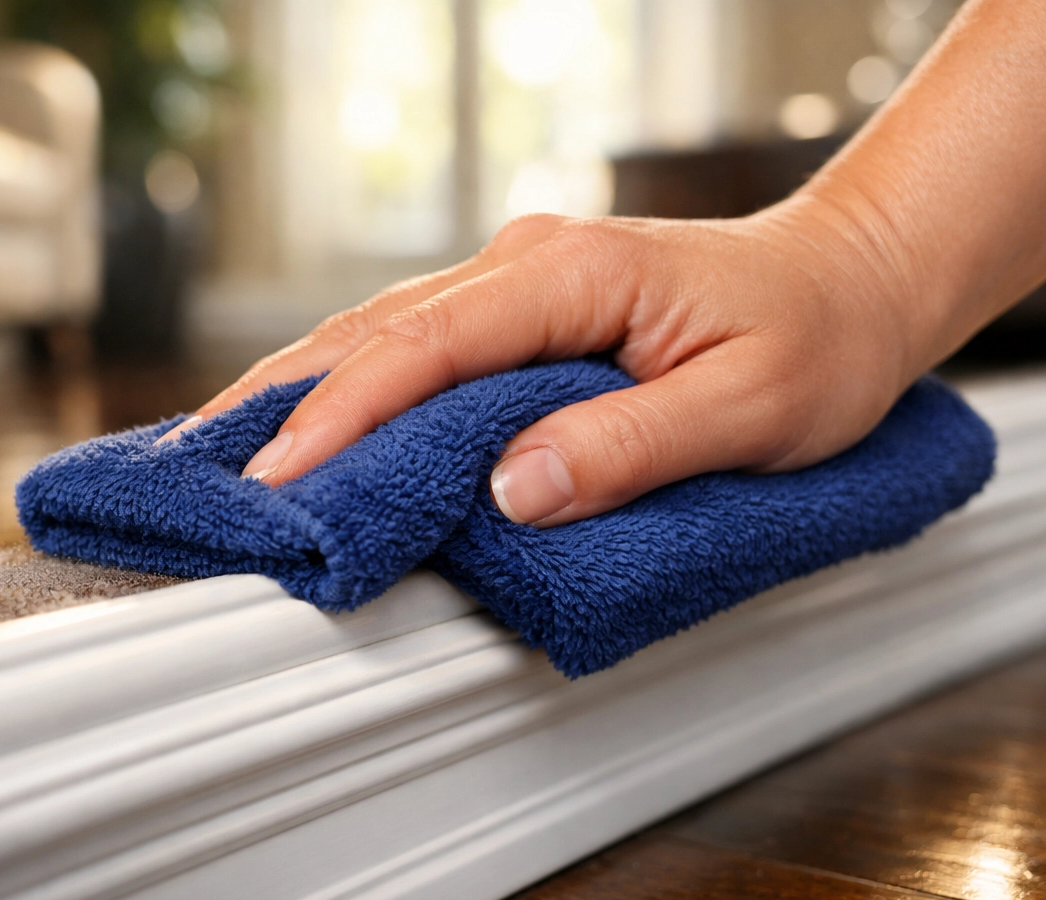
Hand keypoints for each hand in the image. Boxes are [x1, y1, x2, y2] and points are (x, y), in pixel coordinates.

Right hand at [164, 201, 930, 526]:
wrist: (851, 279)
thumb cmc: (815, 340)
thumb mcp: (752, 408)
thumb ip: (631, 444)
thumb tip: (512, 490)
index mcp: (574, 274)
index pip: (425, 346)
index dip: (342, 416)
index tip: (279, 481)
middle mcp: (526, 264)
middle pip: (371, 329)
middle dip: (278, 400)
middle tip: (194, 467)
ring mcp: (514, 282)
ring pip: (375, 330)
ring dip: (294, 390)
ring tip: (216, 449)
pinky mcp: (514, 312)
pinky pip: (407, 343)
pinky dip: (343, 385)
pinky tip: (300, 419)